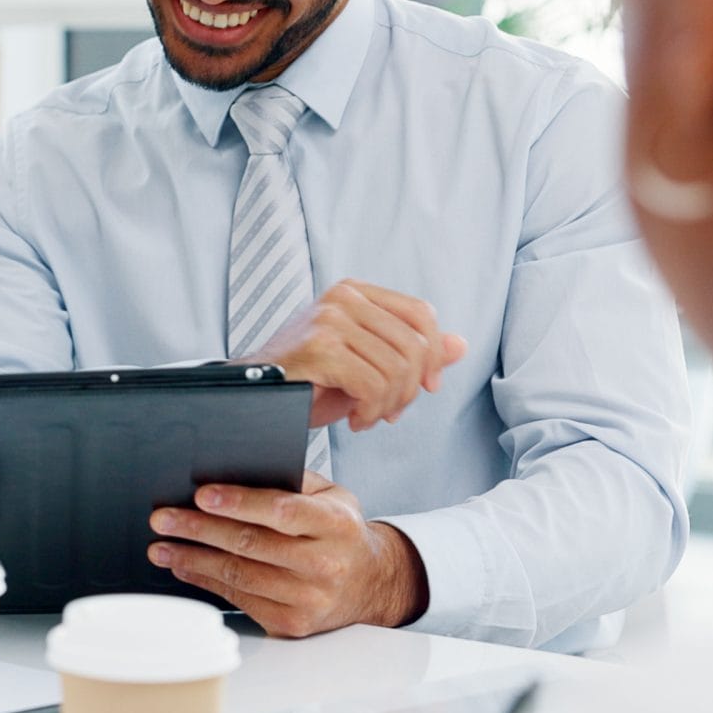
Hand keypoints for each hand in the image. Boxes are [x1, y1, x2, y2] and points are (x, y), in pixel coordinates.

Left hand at [148, 472, 428, 636]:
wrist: (370, 584)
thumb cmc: (340, 532)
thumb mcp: (332, 497)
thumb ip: (292, 481)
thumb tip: (236, 471)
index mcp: (336, 524)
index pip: (281, 511)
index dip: (239, 503)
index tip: (201, 495)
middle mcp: (325, 563)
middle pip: (251, 544)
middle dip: (199, 529)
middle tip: (163, 518)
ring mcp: (309, 598)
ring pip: (239, 575)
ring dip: (193, 558)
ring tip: (161, 546)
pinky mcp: (292, 623)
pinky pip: (239, 599)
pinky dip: (206, 581)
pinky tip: (184, 566)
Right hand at [254, 281, 465, 431]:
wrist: (252, 395)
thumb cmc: (307, 381)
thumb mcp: (367, 363)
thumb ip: (413, 353)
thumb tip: (460, 344)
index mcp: (356, 291)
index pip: (421, 314)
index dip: (433, 355)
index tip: (427, 387)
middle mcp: (344, 297)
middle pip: (414, 345)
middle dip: (410, 390)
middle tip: (388, 413)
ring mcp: (331, 319)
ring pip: (397, 369)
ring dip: (388, 406)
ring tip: (368, 417)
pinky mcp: (321, 347)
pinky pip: (373, 385)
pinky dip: (371, 411)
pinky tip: (354, 420)